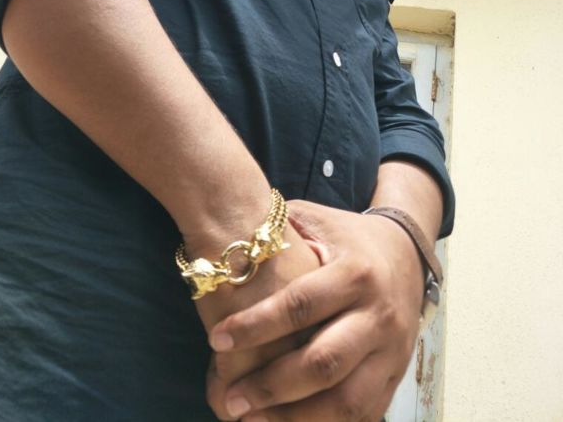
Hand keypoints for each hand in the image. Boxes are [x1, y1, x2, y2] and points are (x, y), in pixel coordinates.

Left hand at [207, 200, 425, 420]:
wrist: (406, 254)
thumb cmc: (346, 237)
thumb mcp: (316, 221)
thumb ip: (277, 231)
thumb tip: (228, 244)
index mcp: (355, 272)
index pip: (300, 304)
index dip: (257, 325)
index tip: (217, 339)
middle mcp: (378, 315)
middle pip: (324, 362)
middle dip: (272, 385)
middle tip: (231, 398)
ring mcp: (391, 351)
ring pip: (347, 400)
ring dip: (296, 418)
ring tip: (251, 420)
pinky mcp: (395, 376)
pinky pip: (363, 414)